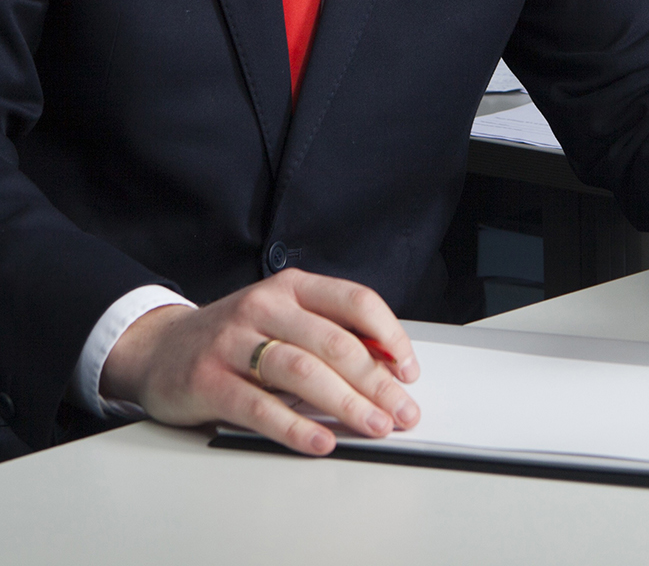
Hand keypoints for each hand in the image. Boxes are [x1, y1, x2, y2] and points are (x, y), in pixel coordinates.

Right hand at [100, 269, 420, 455]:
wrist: (156, 348)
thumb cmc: (235, 336)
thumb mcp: (285, 318)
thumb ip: (331, 332)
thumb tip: (390, 366)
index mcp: (292, 287)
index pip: (356, 302)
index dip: (391, 336)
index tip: (410, 370)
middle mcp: (263, 307)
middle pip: (335, 344)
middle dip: (377, 382)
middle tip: (402, 412)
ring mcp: (233, 343)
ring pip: (302, 372)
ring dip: (346, 404)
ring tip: (374, 426)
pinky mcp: (208, 381)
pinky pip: (260, 407)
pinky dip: (296, 427)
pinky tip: (321, 442)